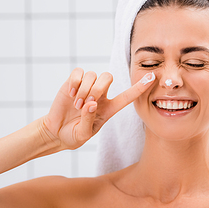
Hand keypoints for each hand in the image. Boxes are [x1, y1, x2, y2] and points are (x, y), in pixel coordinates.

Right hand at [40, 68, 154, 150]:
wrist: (56, 132)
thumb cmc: (73, 135)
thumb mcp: (82, 134)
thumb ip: (88, 120)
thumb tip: (90, 104)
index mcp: (109, 109)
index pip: (127, 96)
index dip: (139, 88)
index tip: (152, 78)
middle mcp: (100, 95)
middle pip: (108, 77)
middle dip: (97, 89)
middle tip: (86, 104)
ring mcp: (86, 87)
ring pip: (93, 75)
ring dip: (84, 89)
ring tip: (76, 105)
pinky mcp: (73, 83)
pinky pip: (79, 72)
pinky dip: (75, 81)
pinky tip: (70, 93)